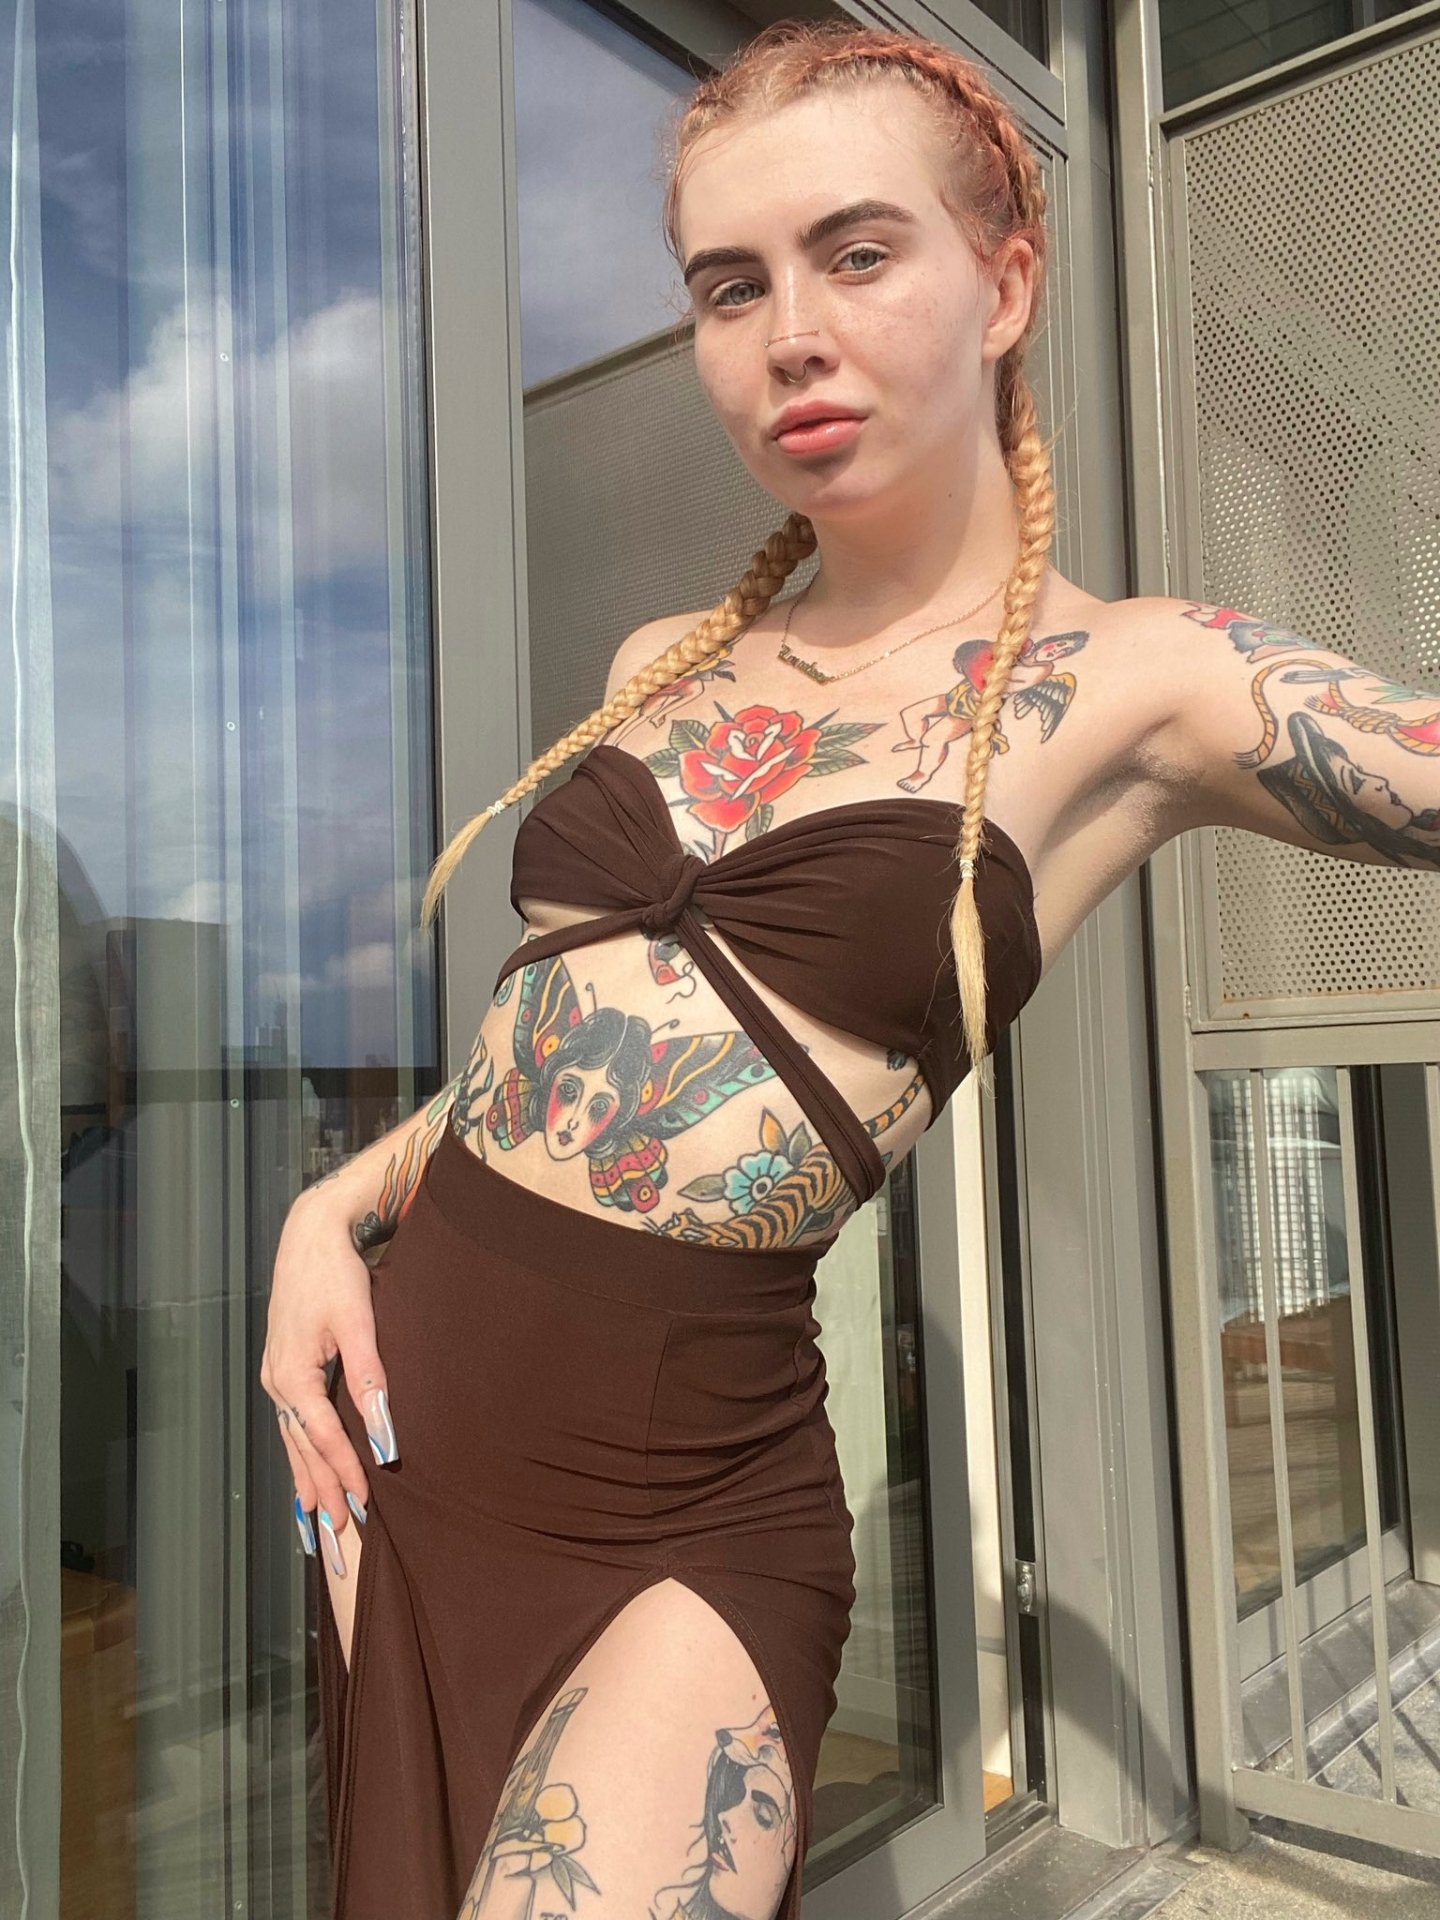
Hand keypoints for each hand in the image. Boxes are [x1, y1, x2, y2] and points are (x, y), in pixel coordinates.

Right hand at [260, 1190, 399, 1549]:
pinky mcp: (284, 1371)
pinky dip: (301, 1455)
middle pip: (301, 1450)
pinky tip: (307, 1476)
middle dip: (319, 1493)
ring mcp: (276, 1378)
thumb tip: (384, 1433)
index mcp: (293, 1375)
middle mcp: (278, 1382)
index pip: (322, 1437)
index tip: (364, 1504)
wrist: (310, 1235)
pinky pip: (293, 1425)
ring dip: (306, 1482)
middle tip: (338, 1537)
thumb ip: (371, 1379)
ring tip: (318, 1523)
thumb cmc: (336, 1275)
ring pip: (292, 1442)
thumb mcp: (358, 1323)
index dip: (344, 1471)